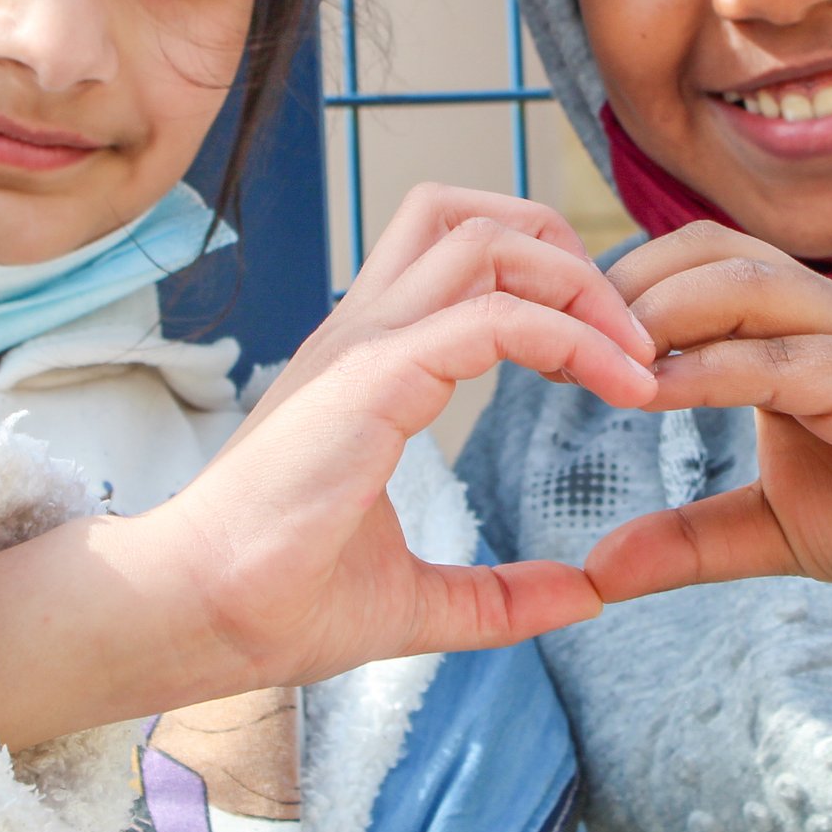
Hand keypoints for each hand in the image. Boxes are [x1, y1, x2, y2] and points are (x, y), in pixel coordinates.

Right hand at [0, 187, 654, 749]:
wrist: (197, 619)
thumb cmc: (278, 602)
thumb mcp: (418, 601)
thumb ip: (499, 596)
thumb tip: (584, 598)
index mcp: (366, 365)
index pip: (458, 256)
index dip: (549, 286)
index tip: (614, 368)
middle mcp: (362, 334)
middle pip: (469, 213)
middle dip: (565, 250)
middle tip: (629, 339)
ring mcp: (362, 347)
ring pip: (484, 237)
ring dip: (578, 281)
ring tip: (634, 358)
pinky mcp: (370, 379)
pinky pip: (493, 316)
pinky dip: (570, 335)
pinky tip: (616, 385)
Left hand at [582, 222, 831, 605]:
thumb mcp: (767, 529)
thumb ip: (685, 540)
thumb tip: (595, 571)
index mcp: (787, 327)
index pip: (692, 261)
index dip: (621, 285)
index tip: (550, 334)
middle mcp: (818, 314)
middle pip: (709, 246)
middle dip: (628, 281)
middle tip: (556, 337)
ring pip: (745, 281)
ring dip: (664, 310)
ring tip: (599, 359)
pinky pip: (785, 354)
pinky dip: (716, 365)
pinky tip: (657, 391)